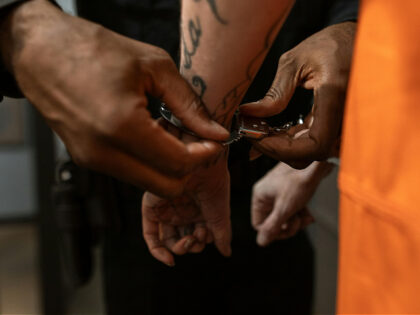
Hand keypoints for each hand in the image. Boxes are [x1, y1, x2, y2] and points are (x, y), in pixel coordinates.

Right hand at [0, 0, 228, 196]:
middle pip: (166, 187)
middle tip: (197, 141)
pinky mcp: (87, 159)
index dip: (204, 155)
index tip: (213, 140)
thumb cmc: (93, 49)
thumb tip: (215, 131)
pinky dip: (149, 162)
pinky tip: (153, 135)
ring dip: (169, 166)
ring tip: (174, 133)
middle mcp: (103, 152)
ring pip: (148, 183)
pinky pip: (130, 173)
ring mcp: (92, 160)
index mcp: (121, 126)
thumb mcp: (154, 67)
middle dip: (190, 168)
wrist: (41, 51)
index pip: (178, 163)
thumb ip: (189, 104)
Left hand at [142, 130, 230, 265]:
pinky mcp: (152, 207)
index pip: (196, 236)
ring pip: (168, 240)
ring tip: (189, 241)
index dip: (202, 242)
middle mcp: (181, 211)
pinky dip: (158, 251)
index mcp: (197, 211)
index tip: (208, 235)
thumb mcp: (220, 212)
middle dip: (192, 245)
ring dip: (179, 248)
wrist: (202, 162)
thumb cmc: (214, 182)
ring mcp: (166, 210)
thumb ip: (221, 233)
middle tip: (199, 237)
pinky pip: (150, 235)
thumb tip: (226, 253)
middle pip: (182, 239)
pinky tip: (169, 259)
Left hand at [241, 22, 355, 167]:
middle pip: (312, 153)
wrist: (355, 39)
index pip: (315, 144)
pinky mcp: (338, 123)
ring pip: (313, 152)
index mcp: (335, 95)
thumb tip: (248, 113)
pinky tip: (274, 132)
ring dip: (285, 148)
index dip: (284, 150)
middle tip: (253, 136)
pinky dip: (293, 141)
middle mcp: (345, 114)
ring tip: (261, 133)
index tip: (258, 139)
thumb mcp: (294, 62)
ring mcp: (344, 121)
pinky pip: (315, 141)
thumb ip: (274, 93)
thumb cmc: (327, 45)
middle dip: (279, 150)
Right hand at [251, 161, 332, 245]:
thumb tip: (260, 242)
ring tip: (307, 216)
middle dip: (288, 225)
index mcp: (259, 196)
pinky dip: (300, 213)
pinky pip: (291, 209)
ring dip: (296, 221)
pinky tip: (309, 214)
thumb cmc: (300, 180)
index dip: (273, 231)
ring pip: (284, 217)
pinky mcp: (290, 191)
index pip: (259, 225)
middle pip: (272, 222)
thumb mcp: (285, 208)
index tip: (287, 229)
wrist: (317, 159)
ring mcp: (278, 193)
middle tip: (299, 221)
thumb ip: (272, 226)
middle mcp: (266, 195)